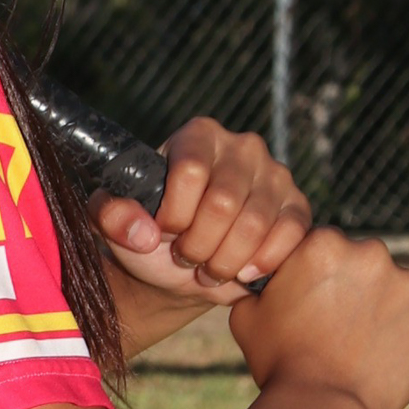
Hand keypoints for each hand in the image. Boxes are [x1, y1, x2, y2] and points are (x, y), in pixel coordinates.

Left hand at [96, 116, 312, 302]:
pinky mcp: (298, 207)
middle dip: (199, 245)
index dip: (174, 214)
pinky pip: (289, 236)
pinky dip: (261, 263)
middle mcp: (242, 146)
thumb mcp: (114, 223)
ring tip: (208, 268)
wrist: (184, 268)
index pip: (191, 171)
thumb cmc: (149, 235)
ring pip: (255, 225)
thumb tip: (142, 232)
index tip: (164, 232)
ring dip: (225, 260)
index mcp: (198, 136)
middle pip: (224, 202)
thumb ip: (109, 215)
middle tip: (186, 257)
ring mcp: (276, 175)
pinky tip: (241, 272)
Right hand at [230, 227, 408, 408]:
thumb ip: (260, 284)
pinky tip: (379, 354)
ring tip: (357, 344)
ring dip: (378, 306)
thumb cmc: (279, 360)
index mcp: (324, 243)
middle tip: (333, 325)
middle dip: (350, 286)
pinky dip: (402, 331)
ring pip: (392, 288)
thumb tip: (258, 279)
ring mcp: (407, 284)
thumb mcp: (247, 312)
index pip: (323, 246)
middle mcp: (371, 253)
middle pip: (362, 261)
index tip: (310, 300)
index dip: (314, 274)